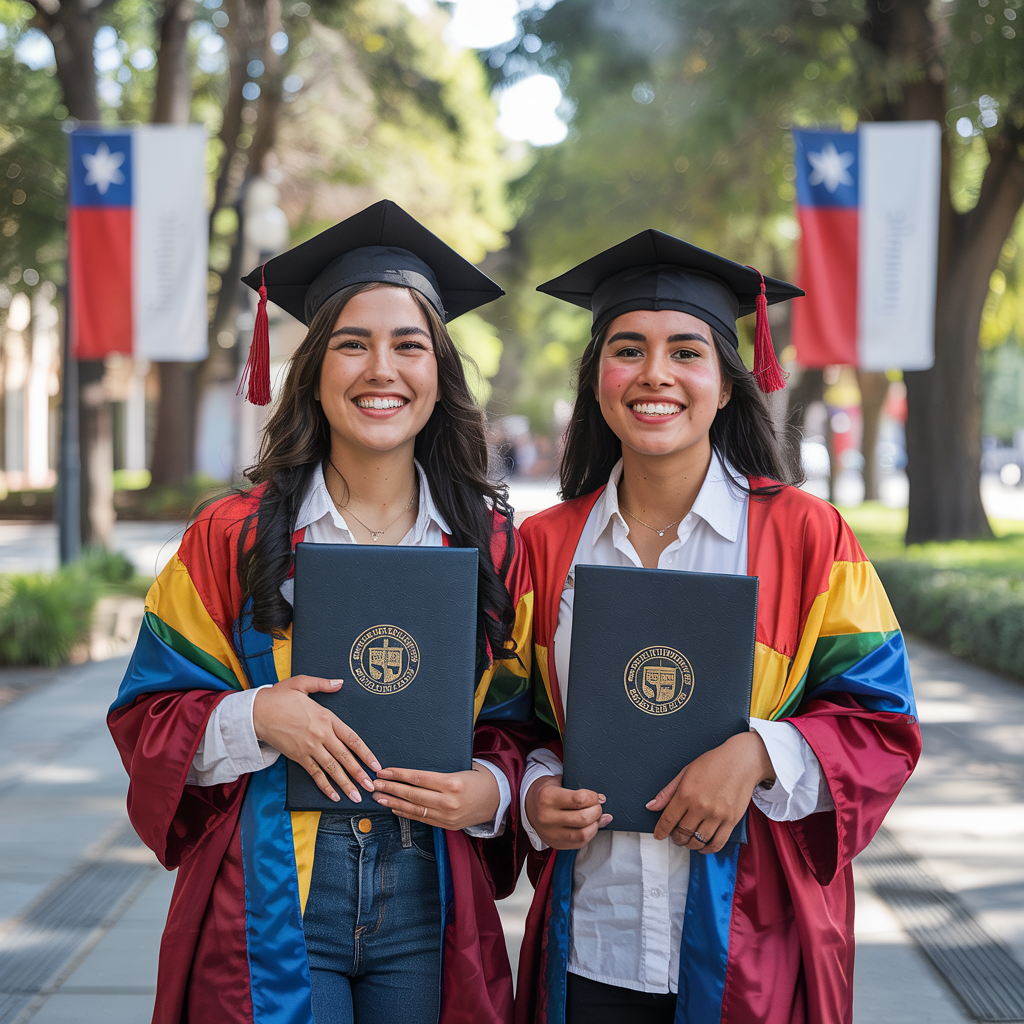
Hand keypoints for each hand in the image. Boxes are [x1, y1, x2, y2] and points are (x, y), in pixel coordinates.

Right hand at [252, 675, 379, 803]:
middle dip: (360, 774)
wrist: (256, 712)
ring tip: (357, 796)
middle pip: (345, 757)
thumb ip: (323, 684)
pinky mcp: (298, 757)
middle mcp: (321, 734)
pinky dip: (325, 786)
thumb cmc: (278, 697)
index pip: (352, 738)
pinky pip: (315, 774)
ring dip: (346, 784)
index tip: (375, 764)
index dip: (366, 753)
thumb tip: (340, 682)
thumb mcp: (302, 683)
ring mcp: (310, 747)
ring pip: (332, 769)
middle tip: (372, 787)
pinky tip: (334, 796)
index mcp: (326, 717)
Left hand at [371, 765, 500, 829]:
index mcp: (452, 783)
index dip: (399, 775)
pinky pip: (422, 819)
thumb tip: (415, 769)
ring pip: (415, 809)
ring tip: (380, 798)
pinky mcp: (447, 825)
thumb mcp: (463, 768)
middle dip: (391, 789)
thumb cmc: (479, 779)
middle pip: (413, 794)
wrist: (497, 800)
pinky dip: (406, 814)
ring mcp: (447, 816)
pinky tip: (395, 808)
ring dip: (394, 803)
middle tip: (375, 784)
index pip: (418, 778)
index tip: (384, 772)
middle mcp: (448, 801)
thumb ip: (441, 771)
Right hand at [524, 774, 611, 849]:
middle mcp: (548, 817)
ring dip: (595, 825)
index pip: (580, 799)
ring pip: (583, 834)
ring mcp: (551, 833)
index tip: (599, 797)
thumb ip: (579, 790)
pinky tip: (590, 827)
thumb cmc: (547, 792)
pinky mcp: (555, 843)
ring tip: (595, 818)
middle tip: (598, 806)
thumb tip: (602, 801)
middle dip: (597, 811)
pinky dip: (589, 835)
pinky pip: (579, 844)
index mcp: (547, 797)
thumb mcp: (558, 782)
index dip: (594, 797)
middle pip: (583, 818)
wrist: (528, 807)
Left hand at [646, 732, 774, 854]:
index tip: (659, 835)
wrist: (741, 761)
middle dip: (675, 838)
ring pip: (698, 841)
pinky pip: (717, 843)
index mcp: (686, 794)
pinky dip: (707, 849)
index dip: (661, 831)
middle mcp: (700, 807)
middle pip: (682, 833)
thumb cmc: (713, 763)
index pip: (668, 820)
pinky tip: (702, 846)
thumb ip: (667, 792)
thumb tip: (651, 807)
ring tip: (687, 840)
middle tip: (675, 835)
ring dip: (689, 844)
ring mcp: (717, 815)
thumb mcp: (685, 772)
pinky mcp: (731, 821)